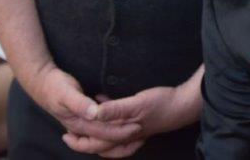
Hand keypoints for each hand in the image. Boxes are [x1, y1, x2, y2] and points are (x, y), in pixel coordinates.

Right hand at [25, 64, 141, 145]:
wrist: (41, 82)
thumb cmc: (54, 86)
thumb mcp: (66, 93)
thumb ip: (80, 103)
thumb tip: (94, 114)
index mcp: (77, 123)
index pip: (103, 132)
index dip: (120, 131)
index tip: (136, 126)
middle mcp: (79, 127)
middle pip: (104, 138)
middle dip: (122, 136)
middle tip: (142, 131)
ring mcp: (80, 123)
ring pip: (102, 135)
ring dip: (118, 134)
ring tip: (134, 130)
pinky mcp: (82, 117)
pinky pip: (99, 127)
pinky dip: (111, 126)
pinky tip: (121, 119)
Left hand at [62, 85, 192, 156]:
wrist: (183, 105)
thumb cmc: (161, 104)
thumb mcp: (136, 104)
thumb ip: (114, 109)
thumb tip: (92, 113)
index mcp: (122, 134)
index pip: (95, 142)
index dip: (79, 140)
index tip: (65, 133)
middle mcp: (126, 137)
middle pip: (100, 146)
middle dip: (84, 142)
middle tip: (68, 135)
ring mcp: (134, 133)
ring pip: (109, 142)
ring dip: (96, 136)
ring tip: (84, 126)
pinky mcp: (140, 125)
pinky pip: (119, 131)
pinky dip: (109, 125)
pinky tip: (106, 106)